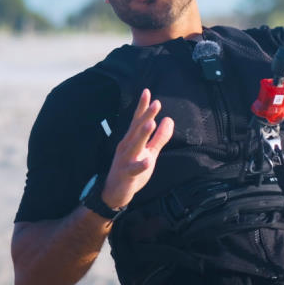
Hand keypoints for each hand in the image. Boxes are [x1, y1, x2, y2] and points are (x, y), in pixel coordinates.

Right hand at [101, 88, 173, 209]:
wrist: (115, 192)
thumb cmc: (132, 170)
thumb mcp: (149, 152)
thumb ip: (159, 138)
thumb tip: (169, 119)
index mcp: (132, 140)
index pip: (137, 121)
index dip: (143, 107)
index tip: (147, 92)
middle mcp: (127, 147)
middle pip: (136, 129)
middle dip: (146, 116)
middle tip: (156, 103)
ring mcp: (125, 160)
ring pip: (134, 146)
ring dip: (142, 134)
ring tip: (151, 123)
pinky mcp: (126, 175)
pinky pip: (134, 169)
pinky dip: (141, 165)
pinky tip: (148, 160)